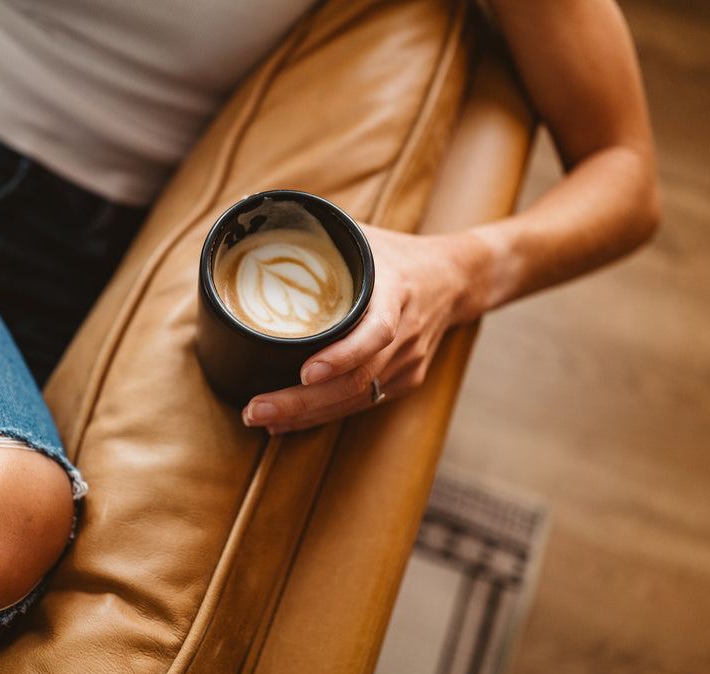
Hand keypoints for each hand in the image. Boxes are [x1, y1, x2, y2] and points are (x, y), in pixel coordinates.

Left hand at [240, 224, 485, 433]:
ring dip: (305, 415)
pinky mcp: (405, 380)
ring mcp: (408, 362)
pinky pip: (361, 404)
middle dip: (301, 401)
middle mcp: (406, 334)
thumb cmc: (395, 254)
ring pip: (356, 399)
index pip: (375, 333)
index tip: (305, 373)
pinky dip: (322, 416)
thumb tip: (253, 216)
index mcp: (395, 292)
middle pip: (357, 380)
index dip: (342, 356)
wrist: (456, 278)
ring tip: (259, 418)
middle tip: (254, 409)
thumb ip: (315, 232)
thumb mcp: (360, 236)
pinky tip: (286, 422)